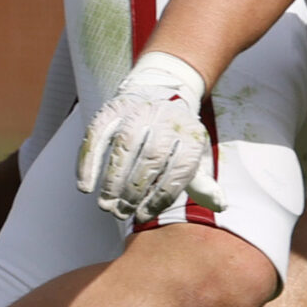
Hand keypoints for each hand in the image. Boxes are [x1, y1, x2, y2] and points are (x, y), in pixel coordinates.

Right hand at [78, 53, 224, 222]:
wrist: (160, 91)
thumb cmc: (175, 136)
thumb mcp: (192, 154)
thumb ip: (201, 181)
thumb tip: (221, 206)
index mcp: (191, 135)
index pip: (179, 170)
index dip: (160, 196)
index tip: (144, 216)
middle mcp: (166, 121)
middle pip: (151, 160)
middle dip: (134, 191)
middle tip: (121, 213)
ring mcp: (139, 112)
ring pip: (125, 148)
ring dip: (113, 180)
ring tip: (106, 205)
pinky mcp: (113, 110)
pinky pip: (97, 136)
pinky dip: (89, 162)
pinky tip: (85, 186)